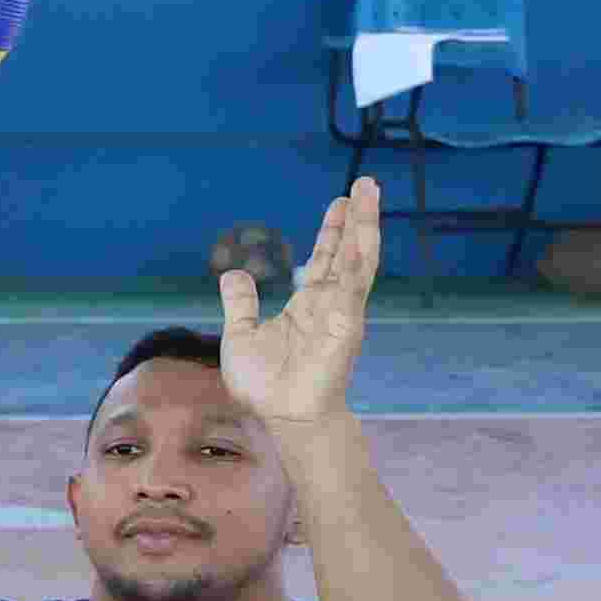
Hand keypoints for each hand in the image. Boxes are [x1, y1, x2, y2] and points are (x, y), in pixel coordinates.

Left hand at [217, 177, 377, 425]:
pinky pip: (352, 289)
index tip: (339, 201)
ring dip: (364, 228)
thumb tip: (233, 274)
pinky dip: (355, 262)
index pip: (325, 258)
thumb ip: (241, 304)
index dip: (332, 230)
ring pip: (357, 262)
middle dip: (357, 218)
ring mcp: (341, 313)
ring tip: (368, 195)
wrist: (281, 416)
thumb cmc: (265, 384)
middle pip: (348, 251)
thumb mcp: (241, 333)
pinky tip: (360, 236)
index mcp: (309, 304)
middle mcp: (330, 303)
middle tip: (365, 184)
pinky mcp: (345, 327)